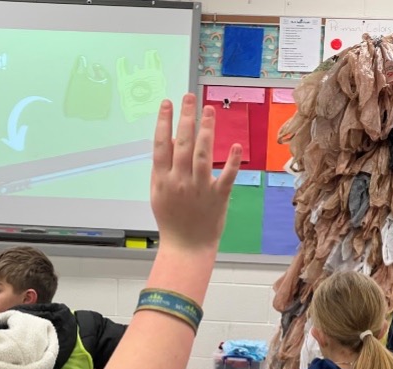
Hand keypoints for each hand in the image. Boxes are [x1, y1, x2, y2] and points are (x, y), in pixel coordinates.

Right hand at [150, 93, 241, 254]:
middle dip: (186, 117)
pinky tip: (234, 145)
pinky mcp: (218, 197)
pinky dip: (231, 161)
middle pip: (183, 144)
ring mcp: (199, 189)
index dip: (164, 122)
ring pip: (203, 154)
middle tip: (189, 97)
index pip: (161, 145)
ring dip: (207, 130)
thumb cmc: (171, 220)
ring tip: (209, 110)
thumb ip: (163, 168)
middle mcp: (179, 181)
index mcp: (162, 180)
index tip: (167, 103)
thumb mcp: (158, 193)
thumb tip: (172, 140)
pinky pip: (226, 176)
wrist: (186, 247)